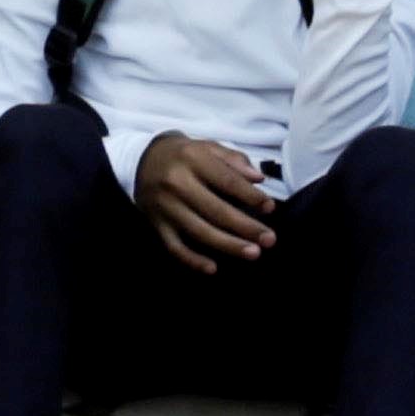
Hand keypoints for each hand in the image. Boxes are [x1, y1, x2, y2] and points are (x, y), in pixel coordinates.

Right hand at [137, 129, 283, 271]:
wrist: (144, 160)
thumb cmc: (185, 155)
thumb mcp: (208, 147)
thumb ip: (234, 160)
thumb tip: (258, 179)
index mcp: (193, 159)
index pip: (227, 181)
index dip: (250, 196)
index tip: (270, 208)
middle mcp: (177, 183)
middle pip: (216, 210)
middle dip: (246, 227)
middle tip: (269, 239)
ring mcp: (166, 206)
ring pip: (199, 231)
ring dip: (228, 245)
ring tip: (253, 253)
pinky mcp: (157, 224)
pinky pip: (175, 247)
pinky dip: (193, 260)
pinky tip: (213, 268)